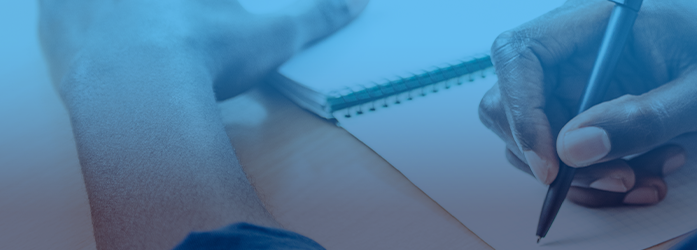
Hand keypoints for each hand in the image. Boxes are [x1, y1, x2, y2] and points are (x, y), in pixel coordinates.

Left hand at [39, 0, 366, 99]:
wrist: (136, 94)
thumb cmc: (207, 58)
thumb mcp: (272, 38)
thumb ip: (315, 17)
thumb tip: (357, 3)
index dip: (204, 9)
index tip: (205, 23)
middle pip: (152, 2)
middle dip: (163, 11)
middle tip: (183, 30)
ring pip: (98, 0)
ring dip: (120, 13)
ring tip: (148, 33)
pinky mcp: (54, 21)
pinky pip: (59, 9)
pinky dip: (75, 19)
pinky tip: (98, 38)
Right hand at [479, 0, 696, 206]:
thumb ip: (643, 118)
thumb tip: (572, 148)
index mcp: (598, 20)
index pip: (520, 55)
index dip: (519, 110)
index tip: (552, 163)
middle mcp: (585, 50)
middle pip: (521, 105)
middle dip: (557, 157)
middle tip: (617, 182)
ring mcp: (594, 82)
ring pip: (553, 140)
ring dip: (590, 175)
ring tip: (650, 181)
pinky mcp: (610, 110)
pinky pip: (586, 154)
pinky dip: (612, 175)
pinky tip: (657, 174)